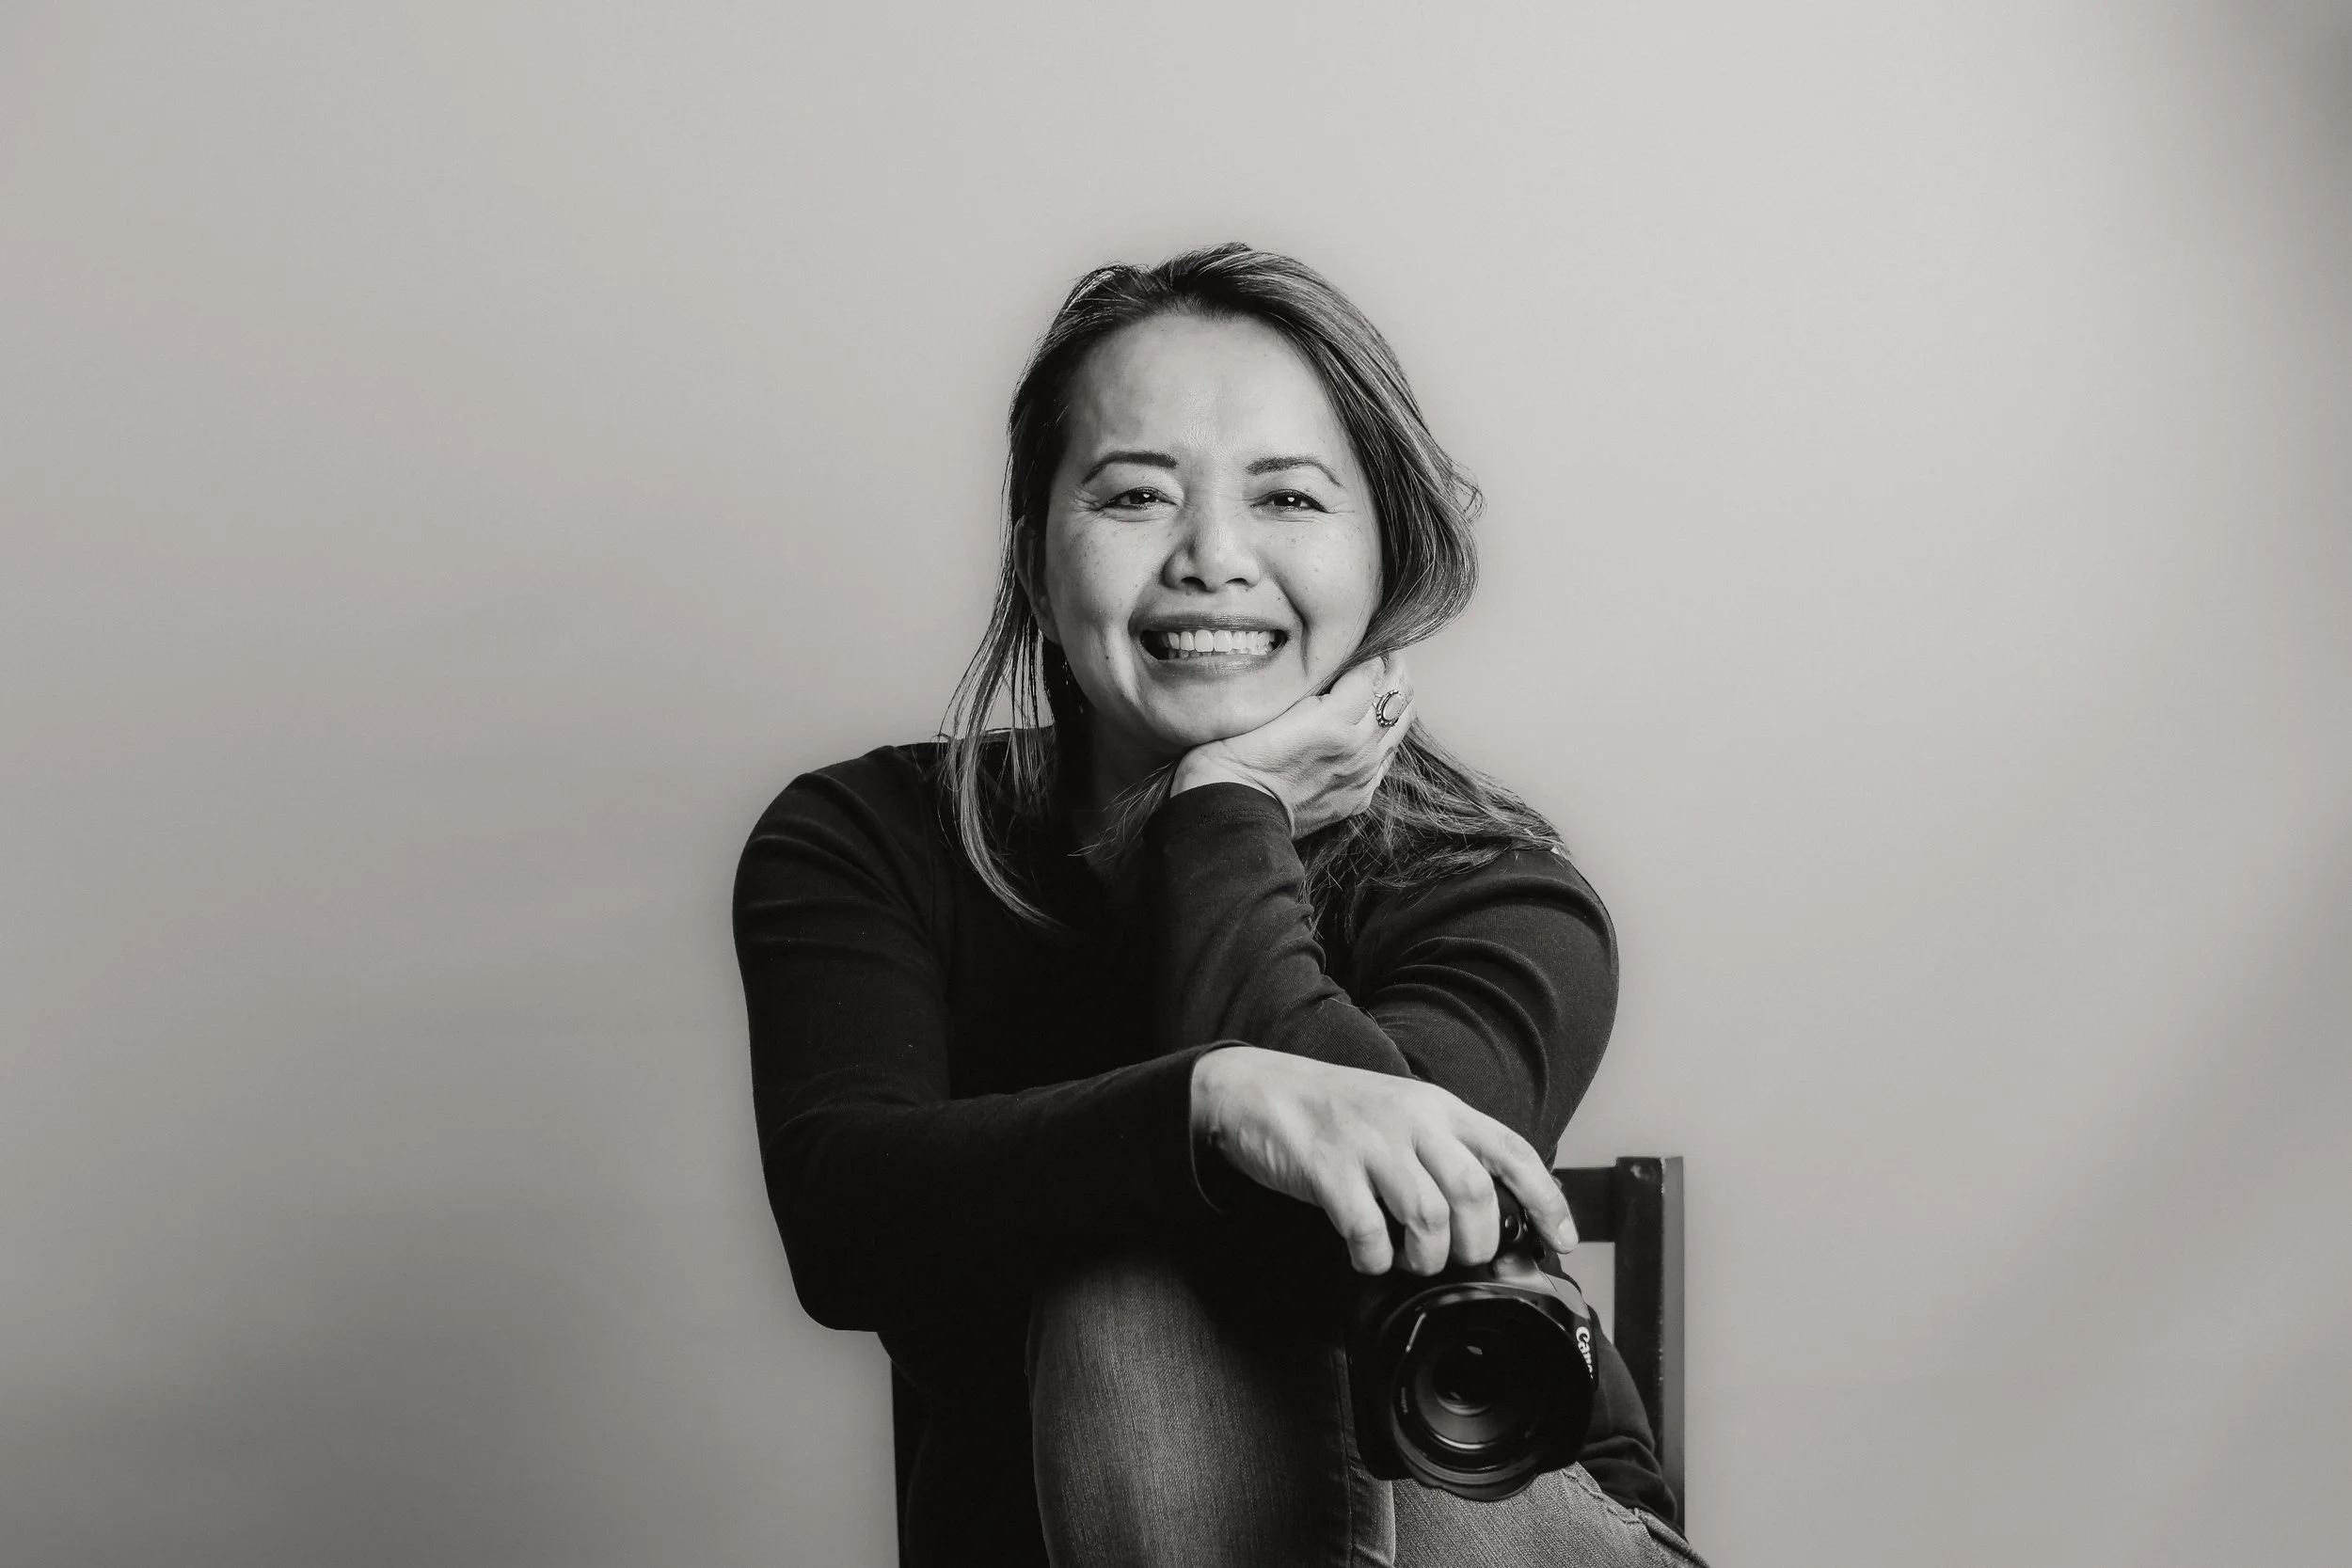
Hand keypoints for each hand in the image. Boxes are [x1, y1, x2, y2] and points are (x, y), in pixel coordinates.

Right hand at [1169, 655, 1413, 838]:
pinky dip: (1387, 737)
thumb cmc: (1231, 758)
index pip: (1371, 671)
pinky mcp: (1356, 797)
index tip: (1367, 639)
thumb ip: (1304, 685)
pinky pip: (1386, 760)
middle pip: (1394, 695)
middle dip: (1394, 670)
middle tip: (1388, 654)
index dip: (1371, 651)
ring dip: (1398, 700)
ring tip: (1392, 682)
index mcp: (1334, 720)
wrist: (1230, 816)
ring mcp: (1361, 775)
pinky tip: (1378, 728)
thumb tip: (1328, 663)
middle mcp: (1357, 748)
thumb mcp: (1264, 707)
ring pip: (1398, 727)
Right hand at [1189, 1045, 1578, 1275]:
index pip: (1512, 1151)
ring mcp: (1369, 1142)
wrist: (1257, 1088)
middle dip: (1475, 1244)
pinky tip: (1366, 1256)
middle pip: (1475, 1194)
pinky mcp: (1327, 1168)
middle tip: (1456, 1259)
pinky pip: (1368, 1230)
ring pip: (1429, 1218)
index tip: (1562, 1240)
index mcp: (1438, 1108)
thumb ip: (1443, 1150)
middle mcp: (1412, 1120)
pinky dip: (1373, 1259)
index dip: (1547, 1199)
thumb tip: (1488, 1213)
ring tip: (1409, 1261)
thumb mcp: (1402, 1114)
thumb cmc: (1335, 1111)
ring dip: (1426, 1258)